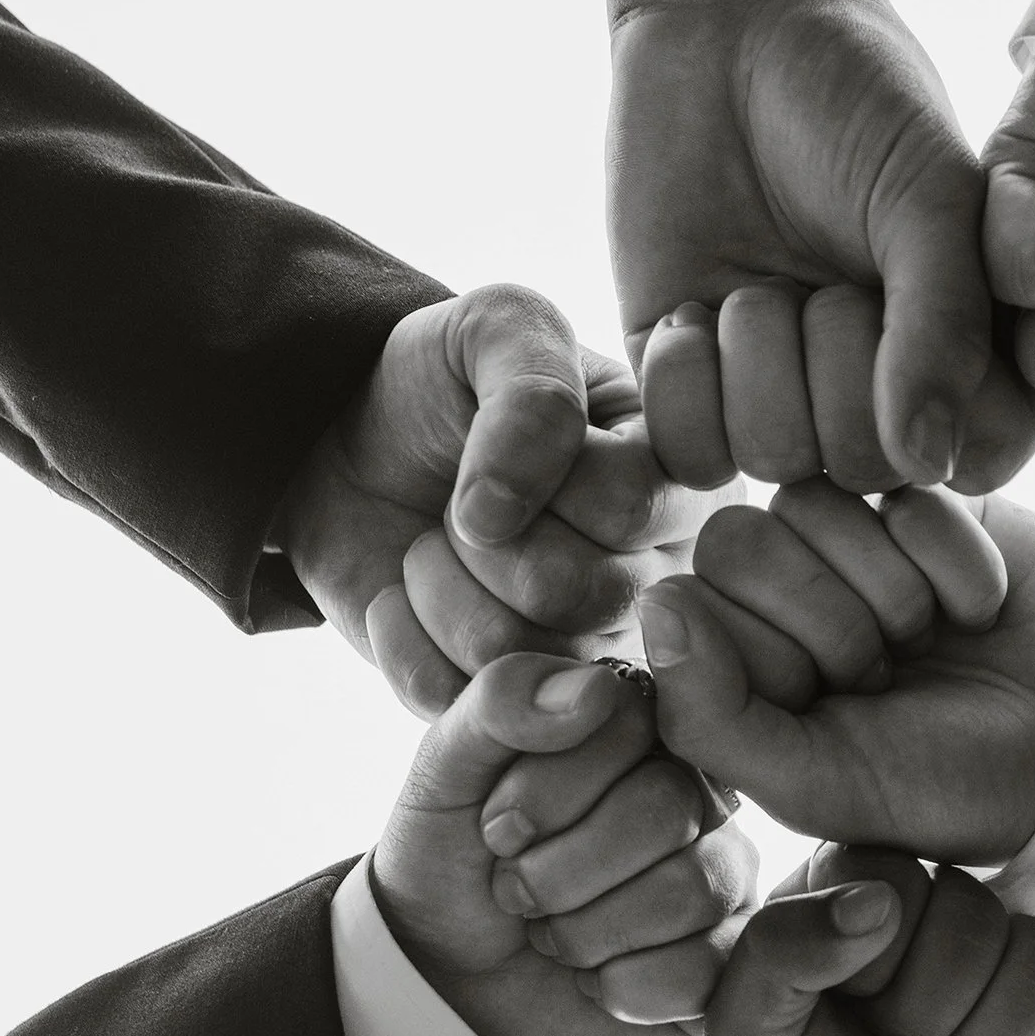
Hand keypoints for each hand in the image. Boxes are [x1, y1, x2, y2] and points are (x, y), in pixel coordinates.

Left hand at [274, 284, 732, 717]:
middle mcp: (663, 582)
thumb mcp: (494, 329)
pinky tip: (404, 594)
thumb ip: (531, 388)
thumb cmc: (446, 383)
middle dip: (483, 538)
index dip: (535, 473)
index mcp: (684, 484)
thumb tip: (498, 514)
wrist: (350, 447)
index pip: (629, 504)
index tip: (493, 433)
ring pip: (521, 658)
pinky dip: (401, 636)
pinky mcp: (516, 706)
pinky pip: (456, 701)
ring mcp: (594, 655)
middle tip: (455, 502)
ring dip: (438, 584)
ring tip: (432, 542)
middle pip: (584, 594)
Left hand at [369, 653, 756, 1035]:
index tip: (495, 829)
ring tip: (548, 936)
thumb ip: (501, 702)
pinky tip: (593, 980)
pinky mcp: (725, 961)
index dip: (547, 791)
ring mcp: (721, 876)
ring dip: (584, 932)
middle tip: (513, 890)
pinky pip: (701, 969)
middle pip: (667, 808)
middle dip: (558, 869)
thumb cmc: (451, 866)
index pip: (630, 726)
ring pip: (689, 890)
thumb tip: (594, 689)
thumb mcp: (443, 773)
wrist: (443, 988)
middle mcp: (696, 794)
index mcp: (638, 729)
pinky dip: (619, 987)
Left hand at [596, 0, 1034, 490]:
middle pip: (863, 468)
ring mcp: (776, 397)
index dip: (942, 399)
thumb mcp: (930, 199)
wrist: (729, 31)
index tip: (918, 294)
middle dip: (839, 357)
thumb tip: (928, 462)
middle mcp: (873, 399)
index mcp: (963, 362)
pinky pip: (687, 451)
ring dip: (760, 354)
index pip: (976, 457)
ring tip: (761, 278)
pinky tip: (695, 308)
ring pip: (773, 458)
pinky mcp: (684, 385)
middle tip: (828, 272)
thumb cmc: (856, 100)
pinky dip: (687, 377)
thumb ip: (946, 324)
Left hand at [635, 482, 1034, 862]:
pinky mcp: (923, 497)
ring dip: (890, 586)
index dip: (766, 658)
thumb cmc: (950, 784)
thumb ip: (713, 718)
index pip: (686, 602)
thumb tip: (656, 604)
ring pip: (811, 500)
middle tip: (891, 671)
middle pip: (737, 539)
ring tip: (935, 637)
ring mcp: (851, 539)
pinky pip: (899, 485)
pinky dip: (953, 561)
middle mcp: (779, 596)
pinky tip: (984, 607)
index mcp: (735, 665)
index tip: (831, 713)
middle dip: (829, 620)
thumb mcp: (818, 782)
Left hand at [696, 847, 1034, 1035]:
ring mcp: (1015, 964)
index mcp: (861, 887)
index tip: (848, 1009)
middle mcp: (946, 911)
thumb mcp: (743, 1035)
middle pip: (978, 914)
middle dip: (930, 1012)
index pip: (899, 874)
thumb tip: (878, 901)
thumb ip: (779, 947)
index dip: (875, 957)